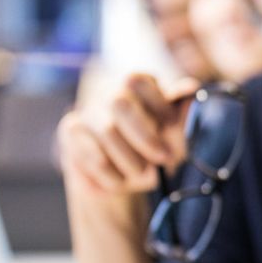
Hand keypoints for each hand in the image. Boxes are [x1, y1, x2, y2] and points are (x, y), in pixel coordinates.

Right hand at [58, 74, 199, 220]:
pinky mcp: (71, 132)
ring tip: (143, 173)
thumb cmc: (153, 152)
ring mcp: (87, 112)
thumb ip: (181, 116)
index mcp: (137, 86)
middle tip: (163, 158)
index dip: (157, 104)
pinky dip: (112, 174)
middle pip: (119, 103)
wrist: (121, 180)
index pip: (139, 82)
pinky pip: (91, 155)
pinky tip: (121, 181)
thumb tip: (190, 90)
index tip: (172, 126)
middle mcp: (109, 94)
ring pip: (107, 131)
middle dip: (145, 136)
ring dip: (131, 160)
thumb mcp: (173, 138)